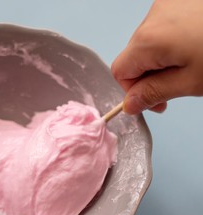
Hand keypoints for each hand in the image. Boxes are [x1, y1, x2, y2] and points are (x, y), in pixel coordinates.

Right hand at [112, 0, 202, 114]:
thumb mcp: (192, 82)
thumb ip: (154, 93)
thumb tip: (130, 104)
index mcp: (149, 40)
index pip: (120, 71)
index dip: (133, 91)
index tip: (154, 102)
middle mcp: (153, 16)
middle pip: (135, 54)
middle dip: (150, 74)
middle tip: (177, 86)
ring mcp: (168, 2)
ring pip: (151, 40)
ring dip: (163, 57)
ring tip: (194, 61)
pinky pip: (166, 25)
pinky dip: (174, 39)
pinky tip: (196, 43)